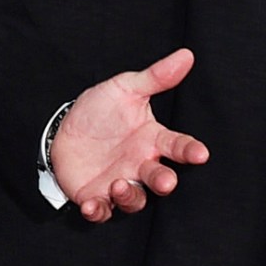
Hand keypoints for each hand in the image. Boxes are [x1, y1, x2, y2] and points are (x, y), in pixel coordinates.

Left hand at [51, 48, 208, 221]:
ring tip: (119, 183)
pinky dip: (98, 210)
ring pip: (135, 199)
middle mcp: (140, 165)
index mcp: (151, 140)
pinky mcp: (97, 196)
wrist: (64, 129)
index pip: (177, 146)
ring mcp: (120, 182)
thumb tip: (186, 55)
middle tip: (166, 181)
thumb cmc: (101, 111)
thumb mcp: (125, 89)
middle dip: (164, 181)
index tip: (201, 153)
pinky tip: (92, 204)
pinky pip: (102, 210)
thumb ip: (155, 78)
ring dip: (130, 196)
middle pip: (159, 178)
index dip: (190, 150)